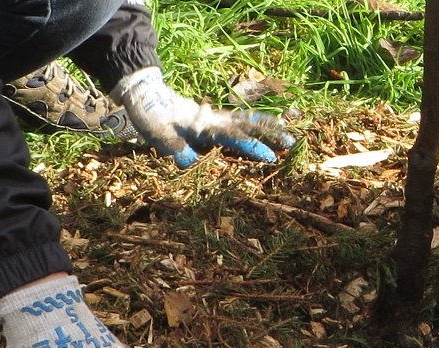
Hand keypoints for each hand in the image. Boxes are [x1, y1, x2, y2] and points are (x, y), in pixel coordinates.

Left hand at [111, 67, 295, 167]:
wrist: (146, 95)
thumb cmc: (152, 117)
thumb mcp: (158, 134)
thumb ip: (174, 147)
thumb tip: (188, 161)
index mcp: (204, 126)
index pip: (233, 138)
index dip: (251, 148)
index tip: (269, 157)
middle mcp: (214, 121)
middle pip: (247, 127)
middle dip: (270, 135)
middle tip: (291, 142)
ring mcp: (215, 118)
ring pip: (246, 122)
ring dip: (266, 127)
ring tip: (286, 132)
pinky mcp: (212, 120)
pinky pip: (237, 121)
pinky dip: (254, 123)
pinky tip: (264, 127)